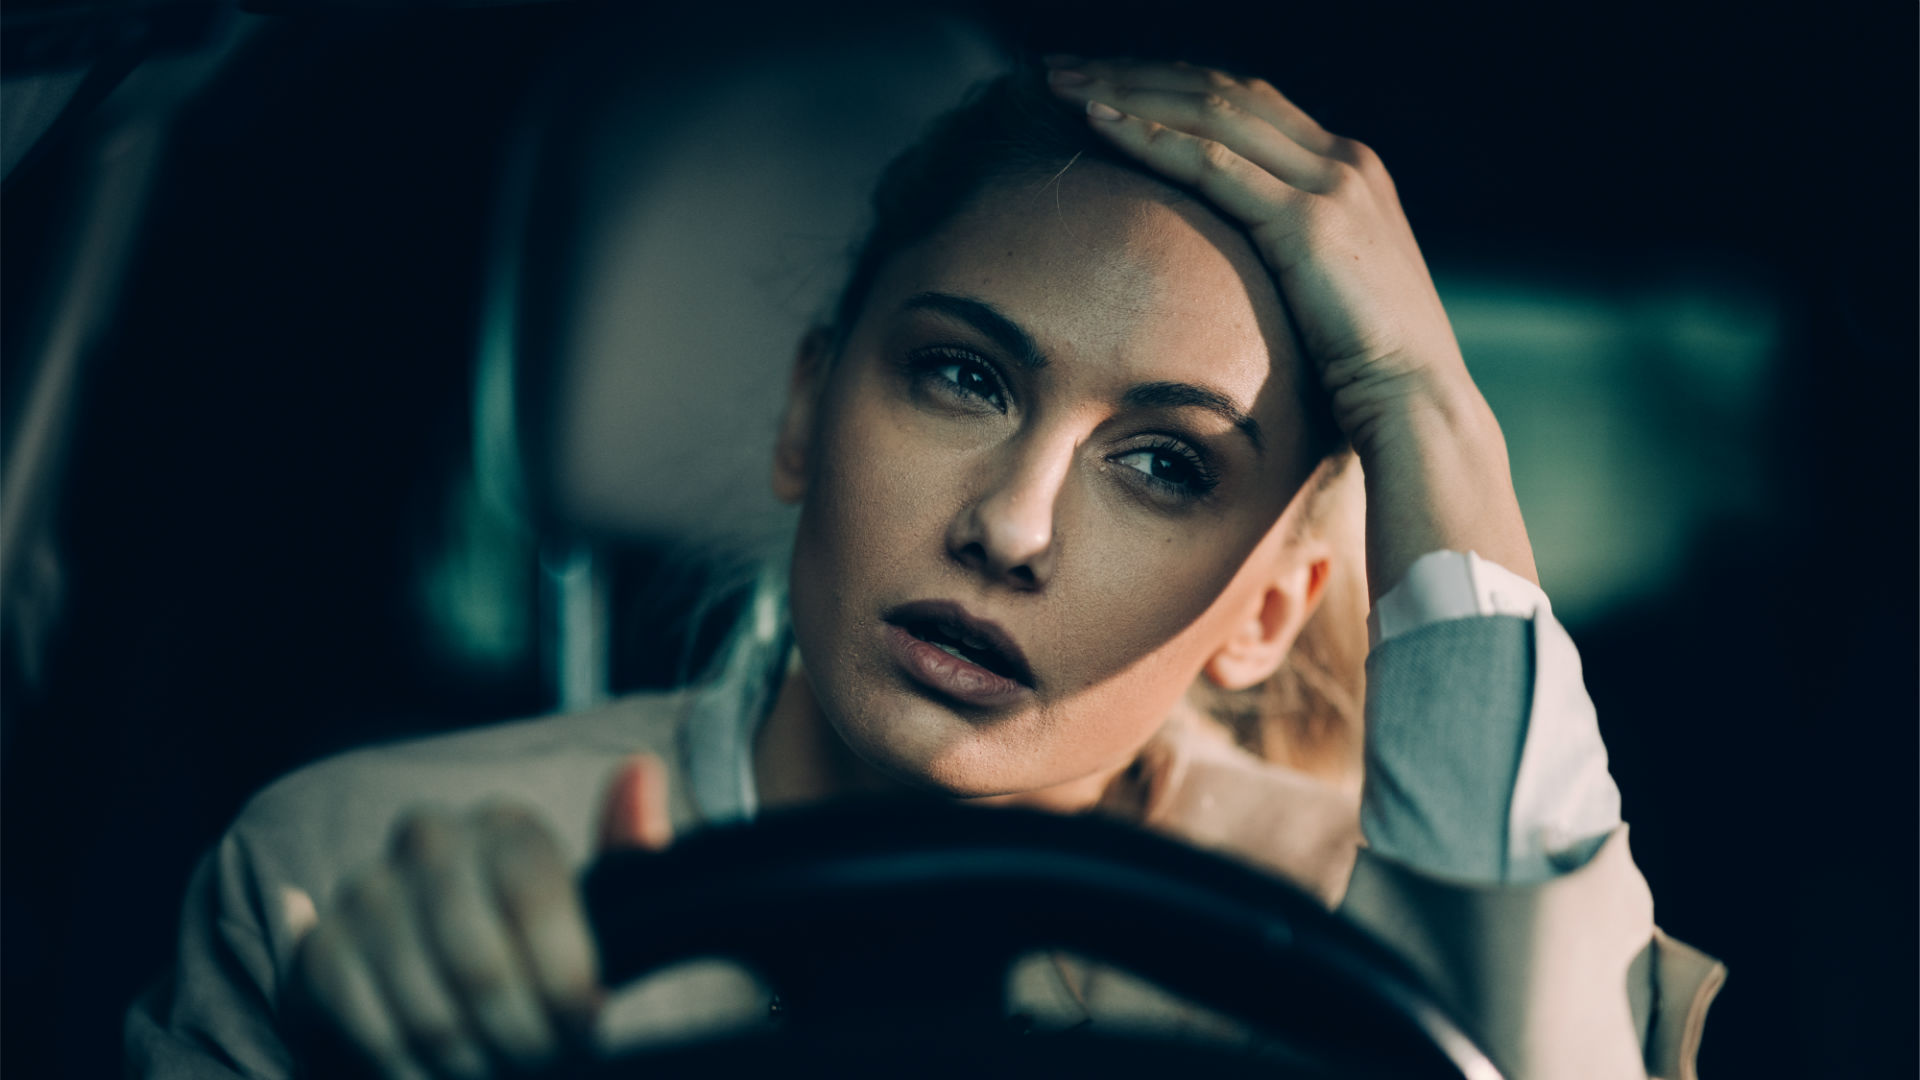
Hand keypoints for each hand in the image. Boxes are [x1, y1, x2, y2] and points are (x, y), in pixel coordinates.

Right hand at [289, 755, 673, 1079]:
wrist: (451, 983)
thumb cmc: (540, 949)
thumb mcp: (600, 910)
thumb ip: (631, 850)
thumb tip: (641, 771)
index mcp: (508, 826)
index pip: (534, 895)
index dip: (565, 977)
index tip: (585, 1025)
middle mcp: (431, 838)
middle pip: (479, 964)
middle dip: (520, 1035)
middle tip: (540, 1060)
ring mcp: (368, 889)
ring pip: (428, 1006)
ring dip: (471, 1060)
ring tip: (495, 1067)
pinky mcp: (324, 946)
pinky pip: (370, 1026)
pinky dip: (412, 1066)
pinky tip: (438, 1069)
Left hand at [1046, 56, 1537, 593]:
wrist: (1419, 405)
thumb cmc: (1365, 370)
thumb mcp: (1325, 292)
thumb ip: (1288, 258)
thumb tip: (1230, 270)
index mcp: (1348, 170)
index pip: (1246, 100)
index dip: (1171, 83)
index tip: (1105, 81)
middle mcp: (1344, 160)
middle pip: (1222, 88)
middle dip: (1137, 72)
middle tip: (1063, 68)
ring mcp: (1332, 184)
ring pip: (1212, 111)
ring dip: (1131, 92)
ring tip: (1063, 85)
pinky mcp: (1310, 222)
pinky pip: (1214, 164)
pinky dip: (1153, 138)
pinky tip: (1101, 125)